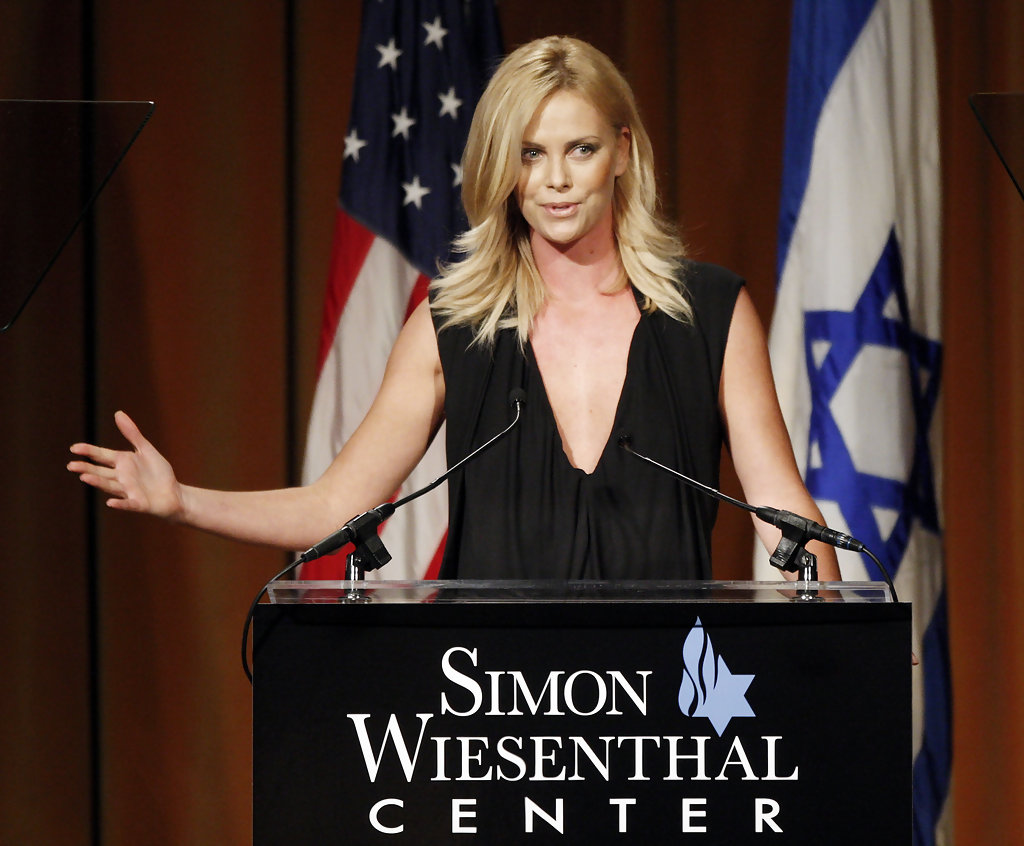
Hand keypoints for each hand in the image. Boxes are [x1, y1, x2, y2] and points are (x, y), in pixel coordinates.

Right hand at [68, 411, 184, 518]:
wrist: (175, 494)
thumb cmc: (158, 472)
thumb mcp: (145, 450)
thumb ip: (132, 434)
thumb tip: (118, 413)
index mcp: (123, 463)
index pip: (102, 455)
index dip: (89, 451)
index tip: (74, 448)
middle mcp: (122, 477)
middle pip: (101, 472)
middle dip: (87, 468)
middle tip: (71, 465)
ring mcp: (129, 491)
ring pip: (111, 486)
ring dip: (98, 482)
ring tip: (85, 477)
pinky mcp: (140, 503)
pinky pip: (129, 504)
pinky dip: (121, 503)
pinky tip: (111, 502)